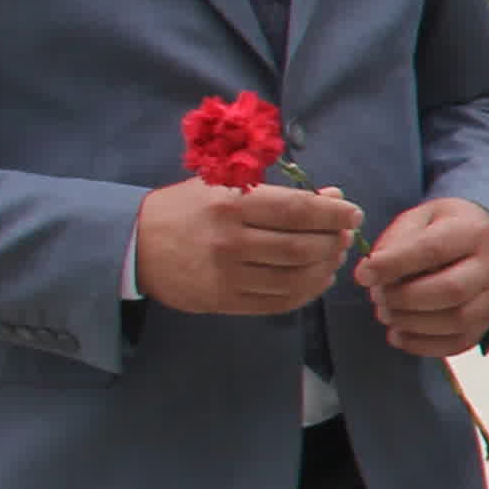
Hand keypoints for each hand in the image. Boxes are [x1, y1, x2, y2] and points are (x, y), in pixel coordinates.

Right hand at [137, 177, 359, 315]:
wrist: (135, 245)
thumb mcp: (224, 186)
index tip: (352, 214)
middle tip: (342, 237)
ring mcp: (226, 275)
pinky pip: (279, 302)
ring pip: (296, 278)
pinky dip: (307, 292)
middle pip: (303, 247)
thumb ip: (279, 193)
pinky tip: (315, 280)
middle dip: (333, 243)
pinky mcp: (223, 301)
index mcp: (230, 204)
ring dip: (325, 269)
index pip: (297, 210)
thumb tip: (333, 198)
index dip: (333, 215)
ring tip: (331, 258)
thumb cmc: (185, 209)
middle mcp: (230, 241)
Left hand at [354, 192, 488, 354]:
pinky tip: (399, 333)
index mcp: (472, 232)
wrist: (483, 242)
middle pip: (450, 290)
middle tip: (378, 296)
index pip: (433, 250)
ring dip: (410, 322)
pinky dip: (420, 345)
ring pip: (455, 320)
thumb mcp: (419, 218)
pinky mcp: (484, 325)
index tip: (363, 275)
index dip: (394, 265)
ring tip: (386, 313)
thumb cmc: (443, 229)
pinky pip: (456, 344)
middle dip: (404, 298)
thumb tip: (370, 274)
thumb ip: (395, 242)